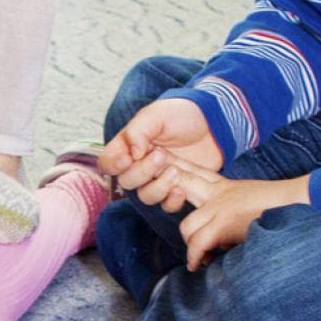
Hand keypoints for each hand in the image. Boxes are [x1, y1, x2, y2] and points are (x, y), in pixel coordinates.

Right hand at [98, 98, 222, 207]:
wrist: (213, 124)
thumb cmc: (182, 114)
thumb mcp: (157, 114)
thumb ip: (138, 131)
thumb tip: (131, 153)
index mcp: (128, 146)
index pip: (107, 162)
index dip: (112, 165)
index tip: (128, 159)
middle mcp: (138, 166)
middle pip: (126, 182)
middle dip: (142, 172)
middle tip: (161, 156)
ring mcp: (157, 180)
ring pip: (145, 197)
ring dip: (158, 187)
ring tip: (175, 171)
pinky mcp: (175, 189)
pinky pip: (166, 206)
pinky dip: (171, 201)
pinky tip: (181, 189)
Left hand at [166, 161, 308, 270]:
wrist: (305, 205)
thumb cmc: (284, 211)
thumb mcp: (251, 207)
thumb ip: (231, 215)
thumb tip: (219, 238)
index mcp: (226, 187)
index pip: (193, 173)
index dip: (172, 168)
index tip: (156, 163)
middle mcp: (220, 193)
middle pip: (180, 185)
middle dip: (162, 188)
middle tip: (145, 192)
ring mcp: (222, 206)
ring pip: (187, 225)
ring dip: (191, 244)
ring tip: (199, 256)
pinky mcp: (225, 221)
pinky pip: (198, 242)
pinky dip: (196, 257)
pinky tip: (199, 265)